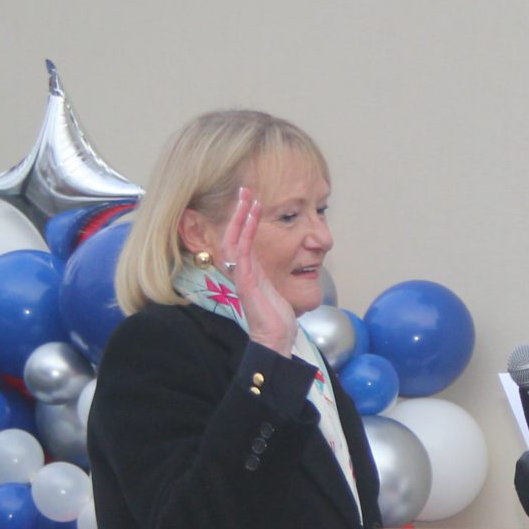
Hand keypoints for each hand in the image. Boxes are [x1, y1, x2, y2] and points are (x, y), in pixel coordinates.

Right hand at [225, 187, 296, 354]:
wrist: (275, 338)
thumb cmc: (278, 317)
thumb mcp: (278, 288)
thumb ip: (277, 274)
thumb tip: (294, 260)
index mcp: (249, 270)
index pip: (242, 238)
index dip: (245, 219)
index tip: (251, 199)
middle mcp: (242, 270)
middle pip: (235, 234)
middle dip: (239, 211)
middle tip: (244, 190)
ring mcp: (241, 275)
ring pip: (236, 240)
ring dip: (241, 217)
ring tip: (246, 198)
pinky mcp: (245, 282)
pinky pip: (242, 254)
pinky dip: (245, 234)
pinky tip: (250, 219)